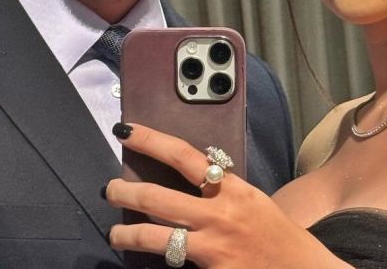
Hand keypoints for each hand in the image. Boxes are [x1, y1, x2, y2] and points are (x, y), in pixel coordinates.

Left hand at [104, 123, 344, 268]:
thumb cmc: (277, 234)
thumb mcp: (251, 200)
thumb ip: (219, 190)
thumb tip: (184, 180)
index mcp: (231, 189)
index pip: (183, 156)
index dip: (150, 140)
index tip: (126, 131)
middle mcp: (218, 215)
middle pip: (157, 197)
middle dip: (125, 191)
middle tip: (109, 189)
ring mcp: (213, 248)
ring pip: (155, 237)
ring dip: (126, 233)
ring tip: (115, 233)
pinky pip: (171, 267)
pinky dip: (154, 265)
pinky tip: (140, 266)